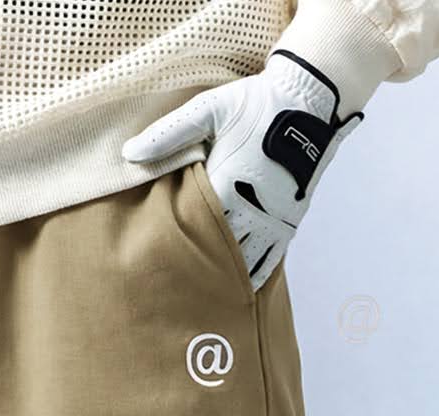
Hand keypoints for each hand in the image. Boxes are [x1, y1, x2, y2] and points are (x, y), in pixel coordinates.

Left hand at [122, 51, 362, 290]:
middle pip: (214, 249)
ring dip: (220, 273)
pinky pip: (269, 262)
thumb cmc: (256, 103)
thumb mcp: (209, 110)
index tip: (152, 252)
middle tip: (168, 283)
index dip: (172, 240)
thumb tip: (128, 153)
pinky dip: (251, 277)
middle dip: (194, 262)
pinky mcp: (289, 223)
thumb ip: (169, 134)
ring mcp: (273, 220)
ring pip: (241, 261)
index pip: (191, 226)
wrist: (310, 101)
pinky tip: (235, 288)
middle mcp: (251, 210)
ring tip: (197, 292)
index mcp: (226, 185)